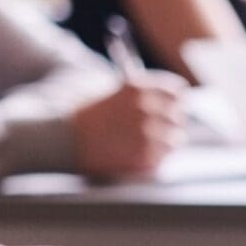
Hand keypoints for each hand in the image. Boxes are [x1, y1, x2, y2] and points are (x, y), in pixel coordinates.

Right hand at [69, 74, 189, 179]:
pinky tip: (145, 155)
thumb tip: (174, 102)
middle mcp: (145, 107)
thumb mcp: (116, 93)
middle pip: (178, 115)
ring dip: (168, 141)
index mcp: (138, 87)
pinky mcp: (143, 156)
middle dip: (174, 120)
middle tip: (169, 126)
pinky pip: (163, 157)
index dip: (178, 98)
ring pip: (175, 138)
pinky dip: (157, 158)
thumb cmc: (88, 115)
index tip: (178, 104)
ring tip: (156, 144)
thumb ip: (143, 95)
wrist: (66, 138)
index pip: (177, 90)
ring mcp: (146, 133)